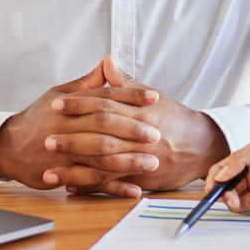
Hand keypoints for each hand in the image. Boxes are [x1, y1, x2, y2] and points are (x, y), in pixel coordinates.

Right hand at [0, 58, 161, 194]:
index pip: (104, 97)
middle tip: (157, 134)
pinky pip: (91, 181)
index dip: (131, 96)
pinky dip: (113, 187)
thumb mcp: (58, 94)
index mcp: (70, 104)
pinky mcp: (61, 173)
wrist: (6, 146)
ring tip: (152, 162)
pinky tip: (134, 189)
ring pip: (99, 156)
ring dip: (127, 161)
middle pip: (103, 127)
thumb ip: (87, 83)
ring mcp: (64, 151)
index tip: (155, 97)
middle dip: (132, 130)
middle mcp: (67, 126)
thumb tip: (109, 62)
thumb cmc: (38, 117)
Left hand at [45, 57, 228, 195]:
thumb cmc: (175, 119)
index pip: (106, 102)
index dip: (80, 103)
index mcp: (142, 110)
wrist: (203, 146)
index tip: (57, 104)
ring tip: (50, 169)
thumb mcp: (154, 97)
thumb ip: (126, 83)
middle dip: (73, 136)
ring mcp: (142, 157)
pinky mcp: (143, 177)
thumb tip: (107, 61)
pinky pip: (114, 183)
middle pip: (102, 132)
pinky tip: (71, 187)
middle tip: (47, 138)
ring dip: (76, 167)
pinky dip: (91, 186)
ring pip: (105, 162)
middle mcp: (142, 133)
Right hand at [205, 136, 249, 212]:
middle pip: (229, 192)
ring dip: (249, 201)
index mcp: (248, 159)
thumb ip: (240, 159)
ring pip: (243, 204)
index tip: (210, 190)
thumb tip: (218, 175)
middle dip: (229, 197)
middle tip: (233, 199)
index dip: (213, 181)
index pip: (222, 171)